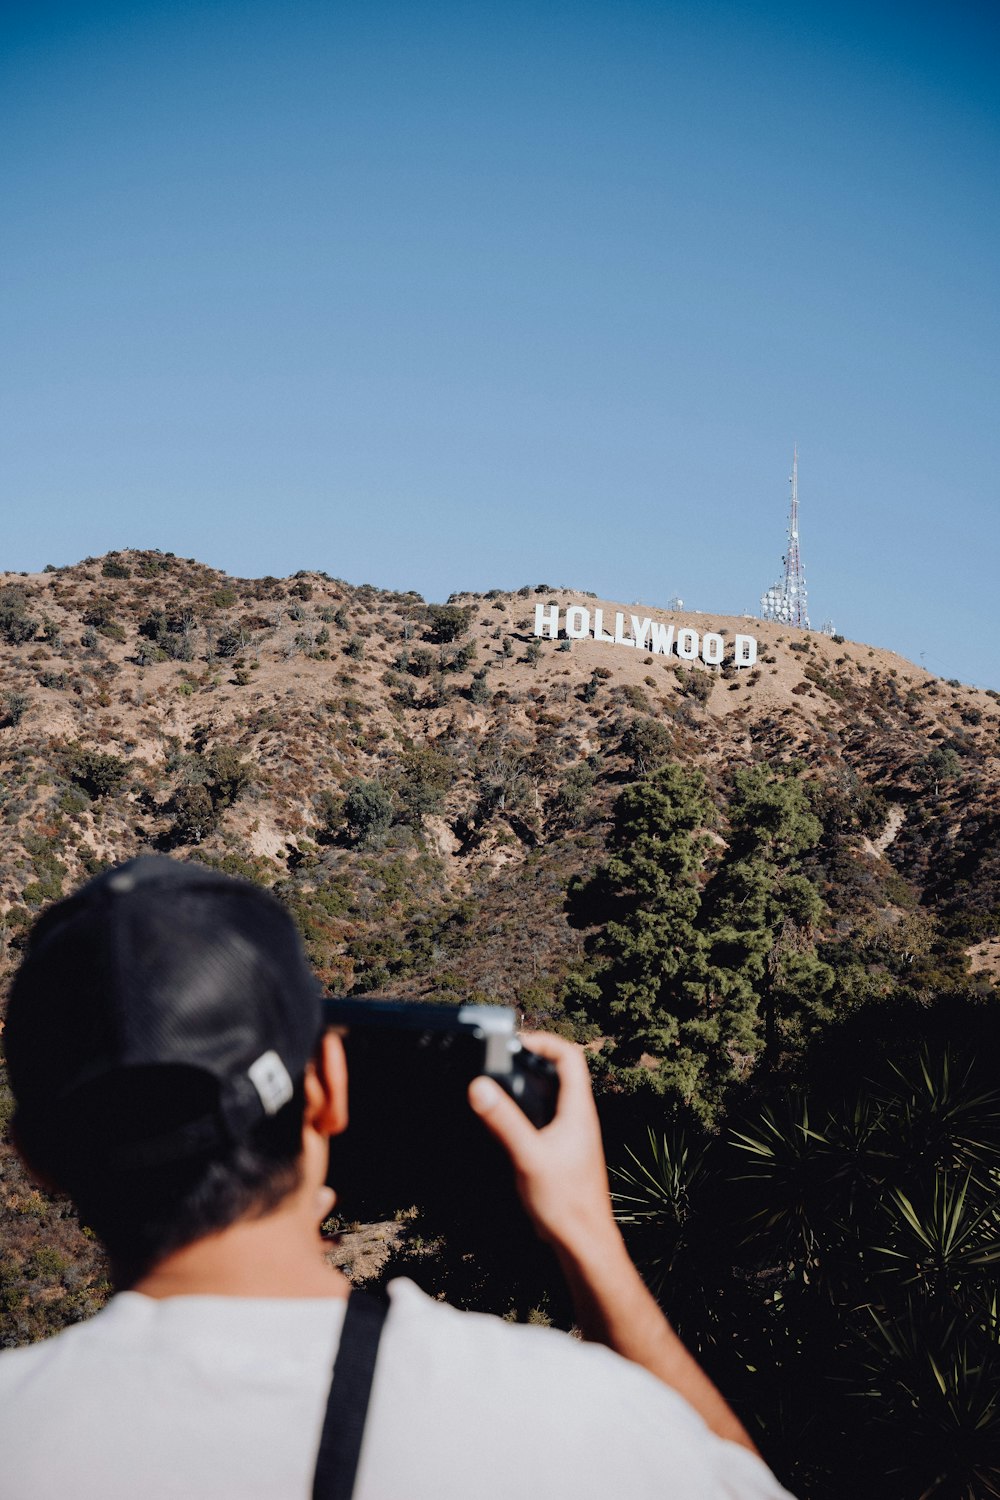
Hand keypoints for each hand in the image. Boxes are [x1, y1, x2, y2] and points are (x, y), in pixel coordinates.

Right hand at [468, 1032, 618, 1256]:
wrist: (584, 1242)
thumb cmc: (566, 1203)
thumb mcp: (528, 1156)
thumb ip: (504, 1121)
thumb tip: (480, 1086)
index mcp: (578, 1111)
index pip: (570, 1056)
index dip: (545, 1041)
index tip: (516, 1042)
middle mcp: (579, 1119)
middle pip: (561, 1073)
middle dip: (532, 1060)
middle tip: (502, 1059)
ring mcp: (573, 1136)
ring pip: (554, 1097)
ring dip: (530, 1086)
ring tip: (501, 1086)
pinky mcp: (564, 1153)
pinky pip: (547, 1120)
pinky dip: (529, 1112)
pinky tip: (508, 1127)